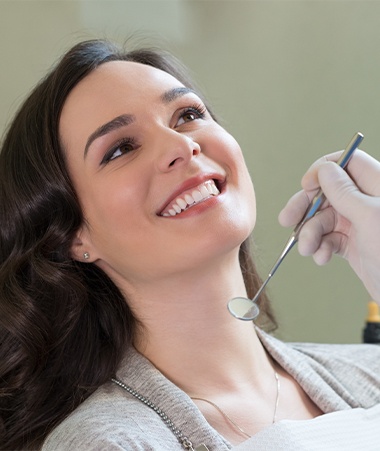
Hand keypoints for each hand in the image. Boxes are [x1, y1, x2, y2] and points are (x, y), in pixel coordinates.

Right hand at [278, 149, 379, 303]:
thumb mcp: (370, 217)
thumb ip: (344, 191)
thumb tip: (324, 170)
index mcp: (378, 186)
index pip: (347, 162)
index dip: (323, 171)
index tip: (307, 186)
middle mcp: (368, 201)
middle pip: (328, 192)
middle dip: (306, 207)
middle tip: (287, 219)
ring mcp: (360, 223)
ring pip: (323, 218)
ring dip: (310, 233)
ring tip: (308, 249)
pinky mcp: (353, 244)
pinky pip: (328, 238)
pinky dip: (321, 247)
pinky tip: (323, 257)